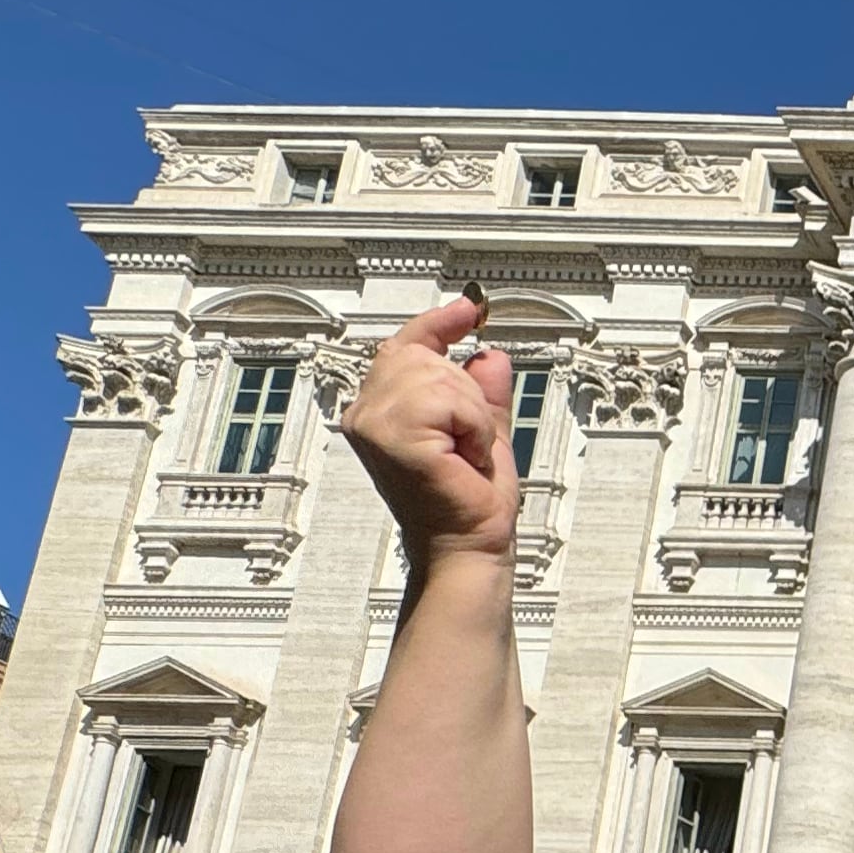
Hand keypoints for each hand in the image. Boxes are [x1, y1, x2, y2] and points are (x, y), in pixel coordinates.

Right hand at [344, 293, 518, 561]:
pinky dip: (473, 427)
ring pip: (439, 374)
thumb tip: (490, 354)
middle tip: (469, 442)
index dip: (436, 323)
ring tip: (465, 452)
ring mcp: (371, 423)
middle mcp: (364, 412)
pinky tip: (465, 458)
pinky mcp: (392, 435)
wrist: (471, 545)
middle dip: (465, 394)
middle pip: (424, 355)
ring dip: (472, 415)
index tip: (469, 307)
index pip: (403, 346)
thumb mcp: (484, 432)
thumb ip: (482, 393)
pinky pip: (450, 400)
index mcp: (378, 409)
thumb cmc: (470, 502)